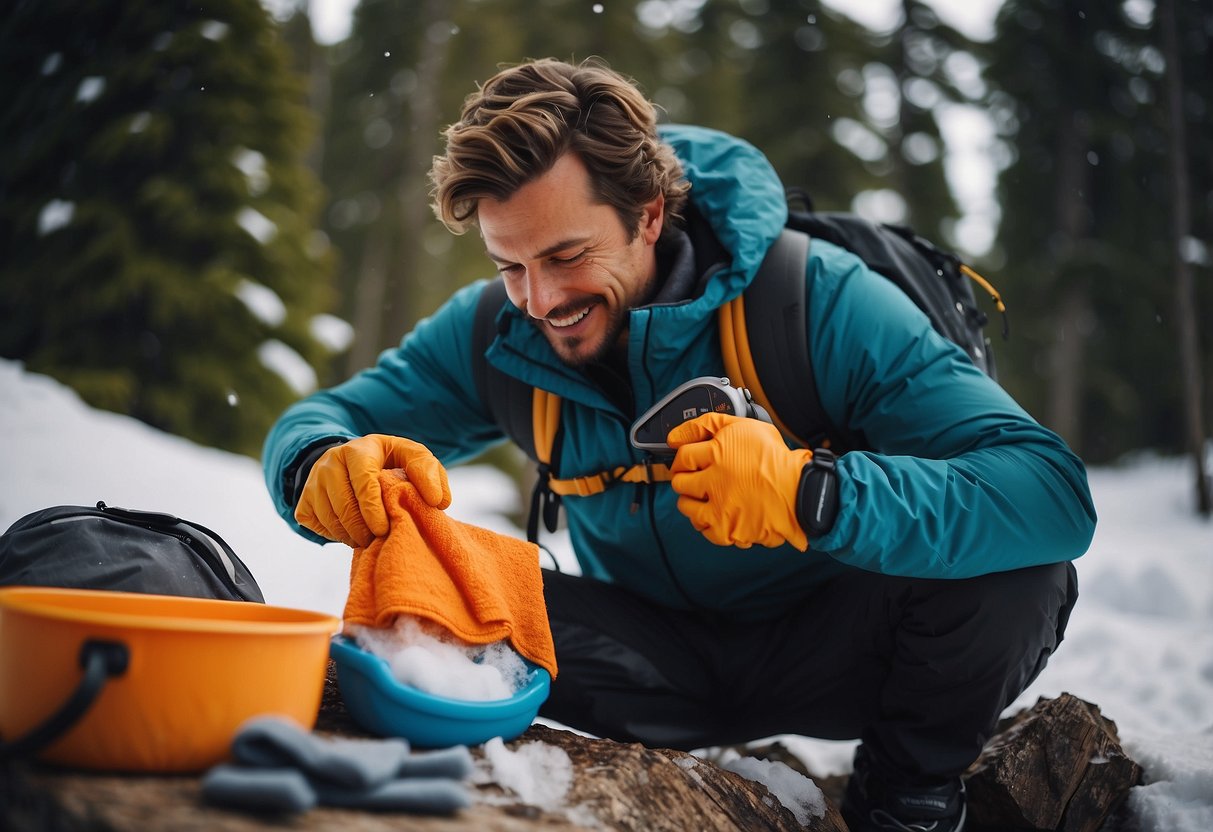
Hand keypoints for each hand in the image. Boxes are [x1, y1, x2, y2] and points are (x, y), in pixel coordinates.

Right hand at [295, 435, 450, 547]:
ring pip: (330, 519)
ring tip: (370, 538)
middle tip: (381, 539)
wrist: (350, 461)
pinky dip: (336, 535)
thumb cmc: (387, 462)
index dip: (373, 509)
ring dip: (352, 536)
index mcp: (358, 450)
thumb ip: (429, 472)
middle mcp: (329, 463)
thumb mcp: (410, 456)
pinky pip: (316, 526)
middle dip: (365, 529)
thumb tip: (438, 501)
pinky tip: (352, 530)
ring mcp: (312, 482)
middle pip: (344, 506)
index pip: (363, 483)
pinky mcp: (303, 501)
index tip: (384, 529)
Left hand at [668, 413, 812, 549]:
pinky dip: (709, 523)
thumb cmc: (778, 459)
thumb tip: (675, 436)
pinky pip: (704, 529)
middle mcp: (716, 480)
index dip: (683, 458)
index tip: (686, 462)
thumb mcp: (746, 427)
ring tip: (709, 496)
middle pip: (680, 482)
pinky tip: (720, 513)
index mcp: (719, 452)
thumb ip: (709, 424)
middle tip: (699, 479)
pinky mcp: (726, 529)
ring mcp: (720, 506)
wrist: (801, 492)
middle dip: (686, 479)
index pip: (683, 456)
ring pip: (686, 506)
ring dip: (693, 501)